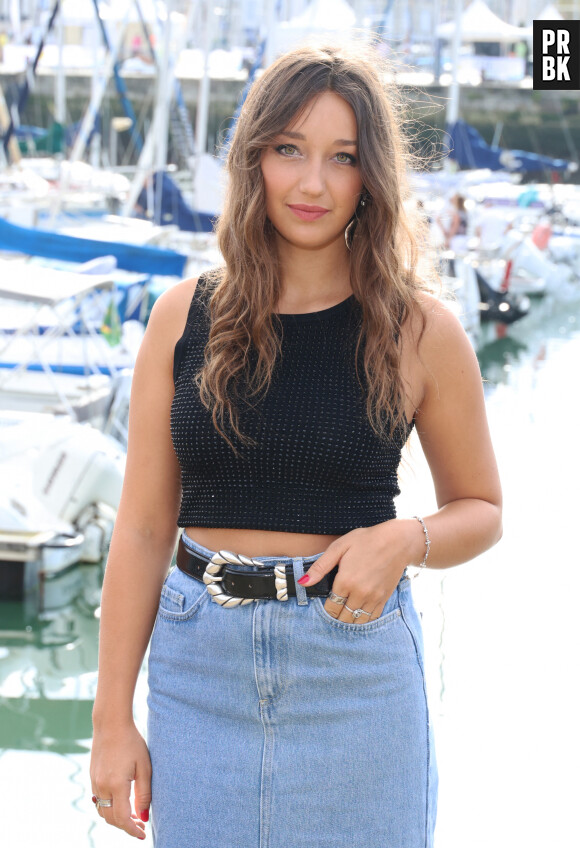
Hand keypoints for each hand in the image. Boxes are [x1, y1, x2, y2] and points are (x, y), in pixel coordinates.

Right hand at [90, 719, 151, 839]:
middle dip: (126, 826)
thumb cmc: (131, 742)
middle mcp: (102, 787)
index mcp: (116, 785)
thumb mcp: (144, 767)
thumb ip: (144, 793)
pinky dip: (109, 808)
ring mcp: (95, 782)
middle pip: (111, 819)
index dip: (133, 830)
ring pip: (103, 812)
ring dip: (117, 819)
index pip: (123, 819)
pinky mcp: (92, 777)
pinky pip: (99, 801)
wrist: (110, 724)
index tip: (143, 834)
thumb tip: (144, 816)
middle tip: (141, 825)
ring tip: (133, 816)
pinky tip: (122, 802)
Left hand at [299, 520, 416, 622]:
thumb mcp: (339, 547)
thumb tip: (303, 582)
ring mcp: (374, 598)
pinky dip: (363, 617)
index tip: (326, 602)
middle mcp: (360, 593)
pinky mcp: (384, 598)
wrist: (397, 541)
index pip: (331, 607)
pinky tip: (358, 611)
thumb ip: (320, 567)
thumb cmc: (366, 540)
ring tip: (344, 611)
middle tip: (333, 607)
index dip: (326, 607)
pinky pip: (371, 617)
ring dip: (349, 618)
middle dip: (336, 615)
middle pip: (343, 617)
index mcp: (345, 581)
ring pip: (357, 620)